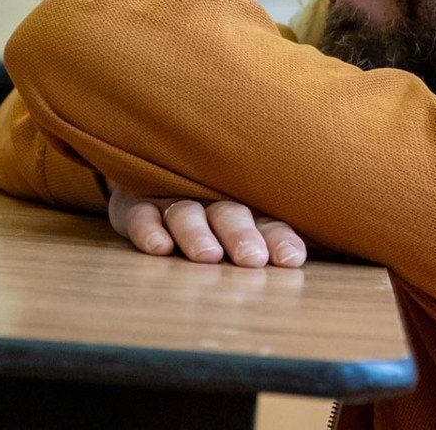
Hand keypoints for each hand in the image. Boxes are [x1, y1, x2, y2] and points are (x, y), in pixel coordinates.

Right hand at [108, 186, 306, 267]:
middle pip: (229, 214)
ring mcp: (172, 202)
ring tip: (208, 255)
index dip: (279, 239)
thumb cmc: (209, 213)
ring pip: (187, 214)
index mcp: (244, 207)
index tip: (291, 258)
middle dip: (241, 236)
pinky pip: (141, 215)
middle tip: (251, 257)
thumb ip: (269, 243)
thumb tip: (299, 263)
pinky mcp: (135, 205)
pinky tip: (159, 247)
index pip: (266, 222)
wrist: (148, 172)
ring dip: (197, 234)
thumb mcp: (242, 228)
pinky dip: (149, 230)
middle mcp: (210, 201)